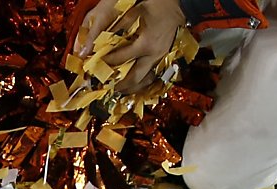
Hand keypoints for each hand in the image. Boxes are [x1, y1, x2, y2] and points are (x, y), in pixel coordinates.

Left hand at [72, 0, 186, 92]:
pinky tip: (133, 86)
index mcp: (146, 43)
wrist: (182, 5)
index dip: (105, 64)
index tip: (93, 67)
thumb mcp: (136, 11)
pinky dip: (142, 83)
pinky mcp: (166, 58)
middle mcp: (154, 55)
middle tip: (104, 88)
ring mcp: (162, 58)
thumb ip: (119, 26)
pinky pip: (153, 76)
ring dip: (130, 88)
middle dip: (118, 85)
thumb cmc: (160, 5)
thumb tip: (100, 40)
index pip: (120, 59)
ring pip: (145, 82)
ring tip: (117, 91)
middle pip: (133, 78)